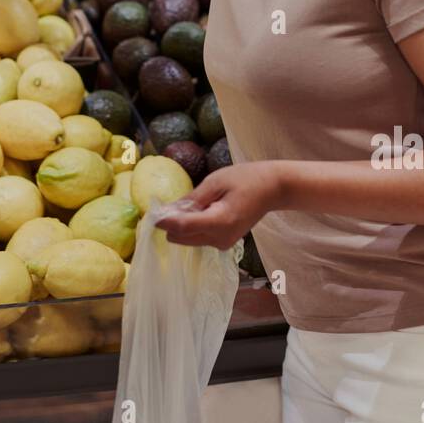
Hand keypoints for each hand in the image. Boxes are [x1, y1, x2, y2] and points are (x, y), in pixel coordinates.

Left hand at [155, 163, 280, 248]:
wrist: (272, 189)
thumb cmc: (246, 179)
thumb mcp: (215, 182)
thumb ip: (191, 199)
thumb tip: (167, 211)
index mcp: (219, 221)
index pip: (182, 228)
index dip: (164, 221)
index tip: (151, 213)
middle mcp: (220, 238)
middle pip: (181, 238)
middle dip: (171, 224)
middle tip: (168, 204)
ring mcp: (223, 244)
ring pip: (187, 240)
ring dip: (181, 226)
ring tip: (188, 204)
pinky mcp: (224, 243)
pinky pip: (198, 238)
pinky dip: (192, 227)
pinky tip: (199, 210)